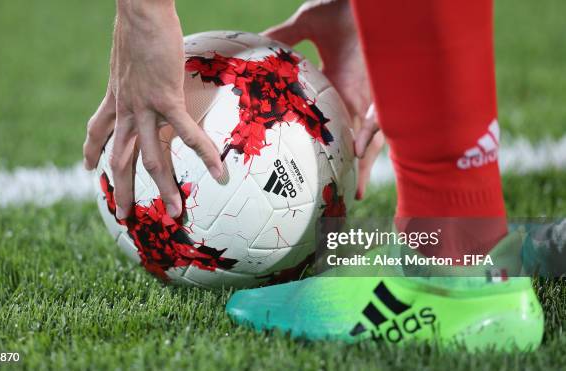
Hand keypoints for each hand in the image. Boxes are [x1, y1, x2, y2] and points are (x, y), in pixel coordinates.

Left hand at [83, 0, 222, 218]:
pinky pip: (187, 134)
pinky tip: (219, 171)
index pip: (97, 129)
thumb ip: (134, 68)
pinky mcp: (166, 100)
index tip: (88, 167)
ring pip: (151, 158)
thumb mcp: (127, 53)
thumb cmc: (137, 24)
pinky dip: (204, 154)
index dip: (91, 151)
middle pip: (119, 159)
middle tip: (123, 215)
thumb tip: (144, 62)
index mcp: (116, 97)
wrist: (139, 11)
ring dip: (163, 187)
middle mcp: (126, 109)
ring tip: (174, 211)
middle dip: (120, 189)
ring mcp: (144, 108)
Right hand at [263, 0, 383, 198]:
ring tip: (356, 193)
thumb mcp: (307, 24)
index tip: (317, 164)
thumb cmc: (344, 7)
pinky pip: (377, 122)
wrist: (368, 1)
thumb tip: (254, 44)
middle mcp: (357, 96)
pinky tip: (355, 156)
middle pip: (354, 140)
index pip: (332, 121)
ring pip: (370, 140)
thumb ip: (283, 37)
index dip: (328, 143)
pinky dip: (367, 139)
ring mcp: (372, 97)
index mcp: (339, 85)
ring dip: (363, 166)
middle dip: (351, 167)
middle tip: (342, 194)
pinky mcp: (384, 93)